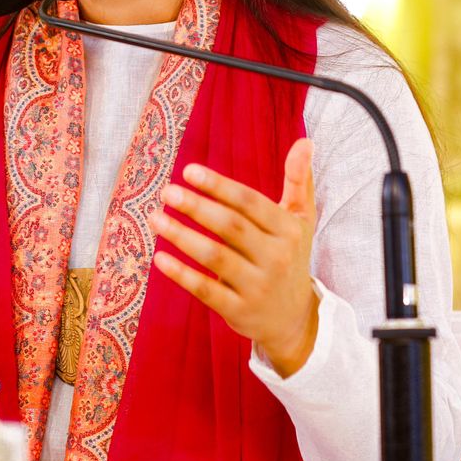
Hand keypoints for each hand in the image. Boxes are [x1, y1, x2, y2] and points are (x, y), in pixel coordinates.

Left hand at [149, 138, 319, 377]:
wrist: (295, 319)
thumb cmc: (289, 257)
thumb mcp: (300, 220)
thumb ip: (298, 181)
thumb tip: (305, 141)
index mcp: (288, 230)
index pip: (249, 203)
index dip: (218, 186)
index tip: (188, 170)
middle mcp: (276, 258)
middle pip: (231, 227)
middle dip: (197, 207)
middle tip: (167, 191)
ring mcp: (257, 287)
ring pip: (216, 258)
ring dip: (182, 236)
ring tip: (156, 218)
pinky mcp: (239, 311)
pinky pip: (206, 290)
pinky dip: (182, 275)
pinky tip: (159, 258)